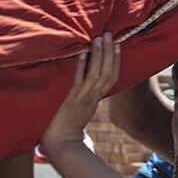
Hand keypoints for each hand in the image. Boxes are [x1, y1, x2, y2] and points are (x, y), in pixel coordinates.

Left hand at [41, 33, 120, 148]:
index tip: (117, 44)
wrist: (61, 143)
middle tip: (108, 34)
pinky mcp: (71, 100)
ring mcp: (82, 98)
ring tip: (98, 39)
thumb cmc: (68, 125)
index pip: (112, 76)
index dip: (116, 60)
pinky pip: (79, 81)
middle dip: (109, 52)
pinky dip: (82, 66)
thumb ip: (86, 94)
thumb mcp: (82, 108)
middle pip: (107, 72)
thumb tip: (85, 77)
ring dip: (99, 55)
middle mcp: (93, 96)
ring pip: (97, 74)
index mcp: (97, 98)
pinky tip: (82, 53)